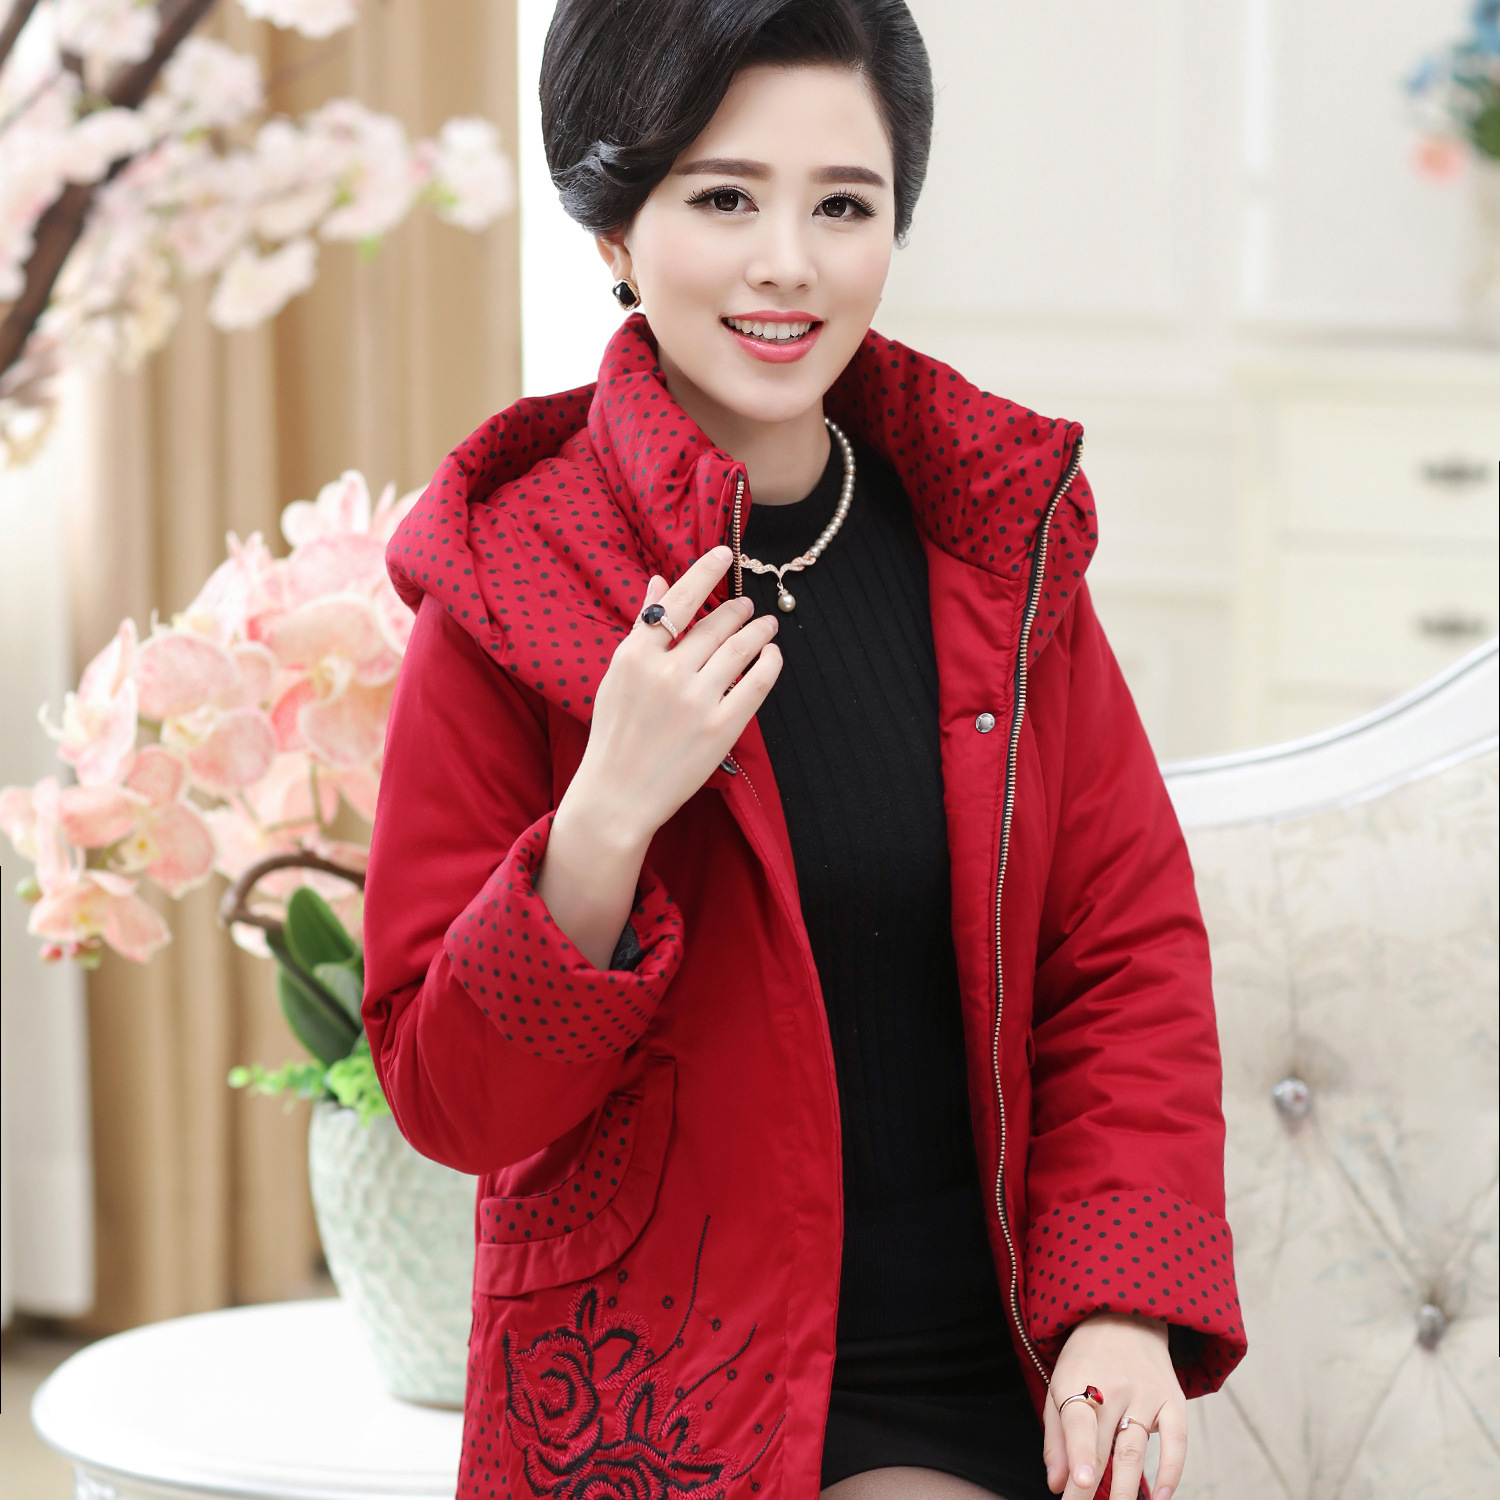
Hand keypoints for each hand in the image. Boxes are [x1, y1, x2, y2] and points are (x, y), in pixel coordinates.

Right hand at [569, 546, 781, 844]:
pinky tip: (773, 655)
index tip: (725, 554)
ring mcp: (696, 702)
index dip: (704, 572)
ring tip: (766, 624)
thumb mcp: (618, 675)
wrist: (619, 794)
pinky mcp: (720, 729)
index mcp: (636, 657)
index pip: (678, 602)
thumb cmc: (615, 734)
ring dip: (758, 631)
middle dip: (737, 610)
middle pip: (714, 625)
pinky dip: (769, 663)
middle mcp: (667, 674)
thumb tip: (658, 583)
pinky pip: (755, 684)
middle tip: (748, 604)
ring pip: (740, 649)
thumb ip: (641, 628)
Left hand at [1042, 1313, 1185, 1499]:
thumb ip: (1056, 1437)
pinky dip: (1171, 1471)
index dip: (1079, 1455)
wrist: (1124, 1317)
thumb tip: (1056, 1484)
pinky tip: (1160, 1497)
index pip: (1079, 1423)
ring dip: (1127, 1489)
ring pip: (1136, 1449)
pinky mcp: (1173, 1400)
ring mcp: (1146, 1393)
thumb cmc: (1086, 1360)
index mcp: (1078, 1380)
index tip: (1078, 1486)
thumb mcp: (1059, 1385)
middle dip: (1095, 1489)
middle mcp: (1114, 1386)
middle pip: (1105, 1446)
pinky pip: (1177, 1441)